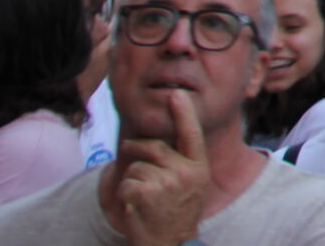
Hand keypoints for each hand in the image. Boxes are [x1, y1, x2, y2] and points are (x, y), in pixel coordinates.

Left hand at [106, 88, 210, 245]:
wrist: (171, 245)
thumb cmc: (178, 214)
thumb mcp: (192, 186)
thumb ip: (182, 164)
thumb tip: (160, 141)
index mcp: (199, 167)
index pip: (191, 134)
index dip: (183, 113)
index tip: (176, 94)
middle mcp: (185, 171)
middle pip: (153, 147)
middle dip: (137, 148)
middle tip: (128, 147)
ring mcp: (165, 182)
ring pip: (136, 166)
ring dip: (134, 180)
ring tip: (144, 199)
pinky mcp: (144, 192)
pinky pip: (126, 181)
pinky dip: (125, 193)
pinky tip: (136, 206)